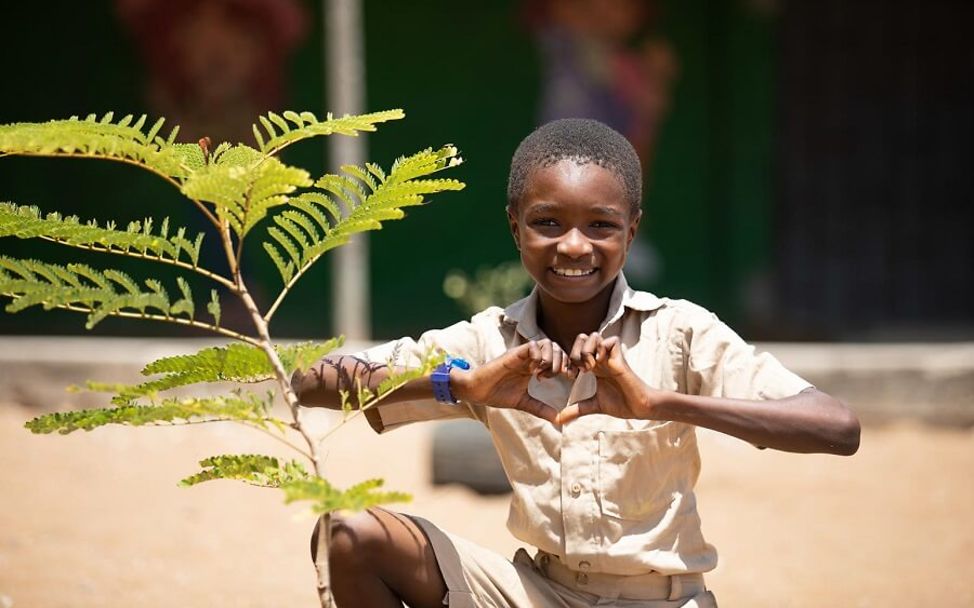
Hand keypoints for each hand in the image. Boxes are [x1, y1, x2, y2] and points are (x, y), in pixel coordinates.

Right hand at [453, 339, 567, 423]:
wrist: (476, 391)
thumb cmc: (496, 394)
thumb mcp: (524, 403)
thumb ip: (541, 409)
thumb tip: (559, 420)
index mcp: (534, 366)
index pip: (558, 355)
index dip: (567, 364)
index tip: (567, 378)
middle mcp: (530, 358)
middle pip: (555, 346)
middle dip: (561, 361)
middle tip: (554, 377)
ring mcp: (522, 355)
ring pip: (546, 343)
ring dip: (550, 359)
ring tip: (542, 375)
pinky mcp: (513, 355)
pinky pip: (531, 346)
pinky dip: (538, 357)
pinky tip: (533, 372)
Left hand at [556, 333, 661, 424]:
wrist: (639, 407)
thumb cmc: (620, 404)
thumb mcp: (593, 406)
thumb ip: (575, 410)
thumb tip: (558, 421)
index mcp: (593, 366)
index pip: (575, 350)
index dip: (567, 361)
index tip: (569, 376)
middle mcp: (600, 358)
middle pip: (582, 338)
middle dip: (574, 352)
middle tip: (578, 370)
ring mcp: (610, 357)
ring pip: (593, 335)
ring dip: (586, 350)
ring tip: (588, 368)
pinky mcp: (620, 358)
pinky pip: (610, 341)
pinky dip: (602, 350)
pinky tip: (599, 365)